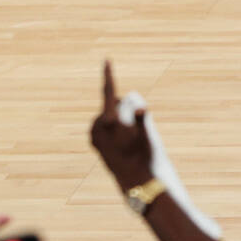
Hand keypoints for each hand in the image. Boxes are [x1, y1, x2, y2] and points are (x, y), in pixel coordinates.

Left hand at [89, 61, 153, 191]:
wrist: (134, 181)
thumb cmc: (143, 157)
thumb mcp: (147, 136)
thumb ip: (141, 118)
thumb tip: (140, 107)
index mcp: (108, 121)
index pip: (109, 92)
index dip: (109, 74)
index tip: (106, 60)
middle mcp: (97, 126)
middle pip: (113, 104)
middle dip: (124, 107)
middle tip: (136, 127)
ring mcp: (94, 135)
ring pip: (109, 115)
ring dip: (120, 118)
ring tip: (131, 137)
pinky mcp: (94, 142)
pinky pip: (104, 126)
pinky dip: (114, 127)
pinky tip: (122, 140)